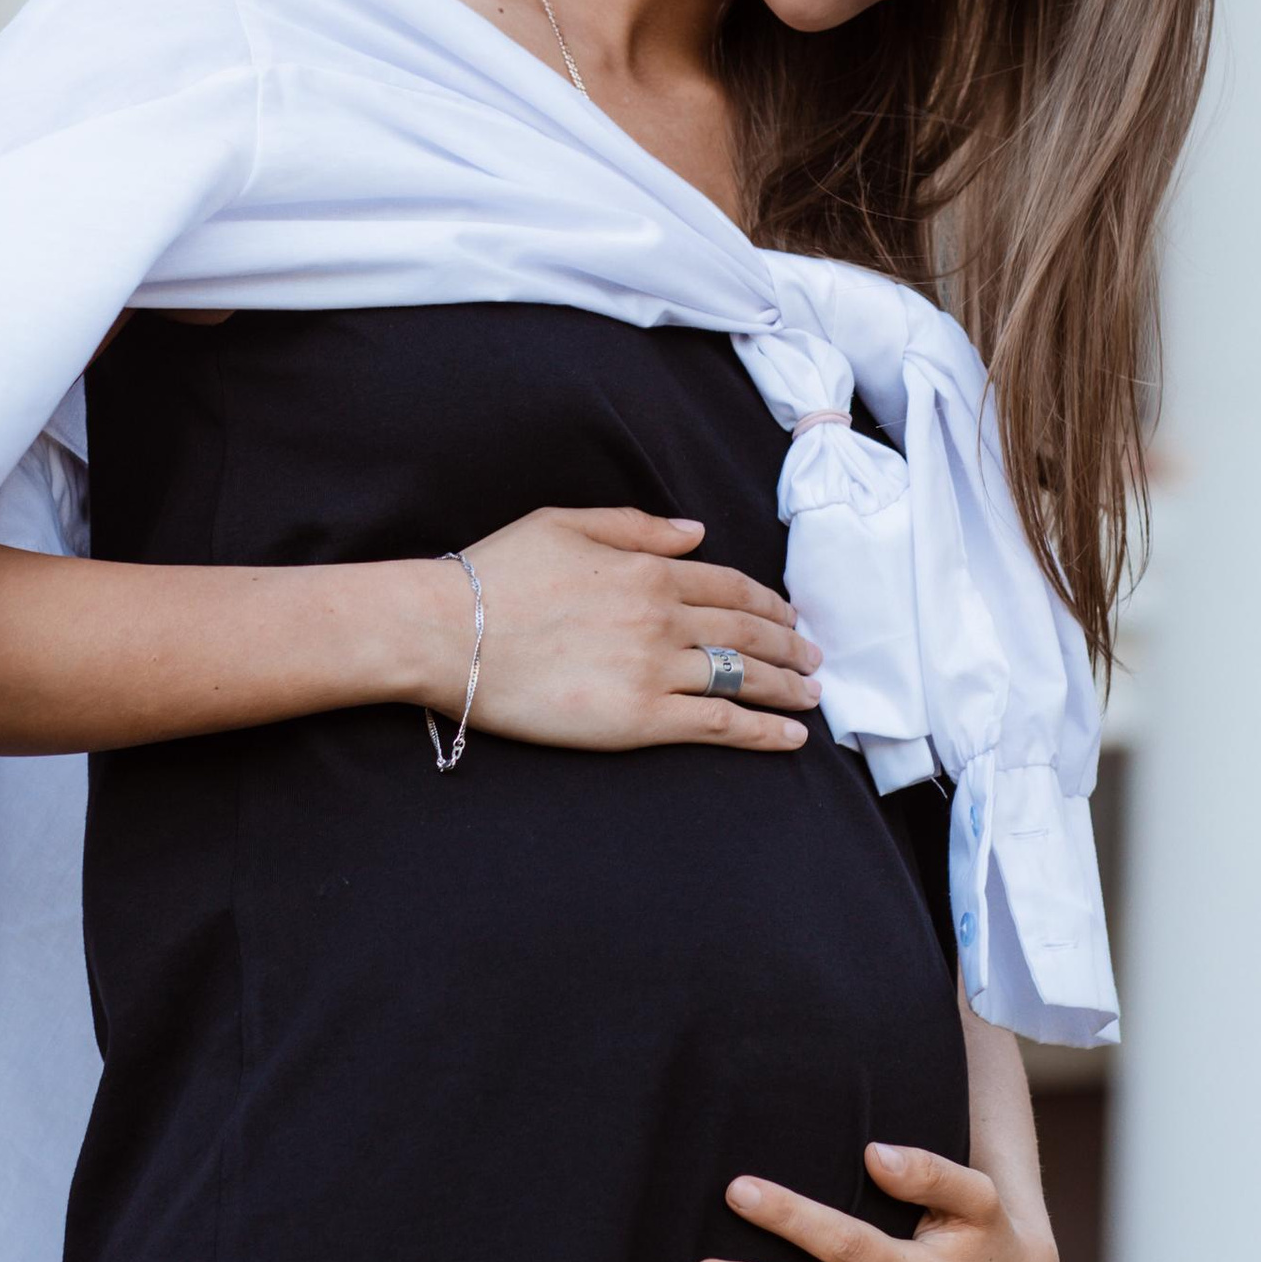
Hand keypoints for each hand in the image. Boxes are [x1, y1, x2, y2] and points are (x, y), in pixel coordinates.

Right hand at [444, 504, 820, 754]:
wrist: (446, 632)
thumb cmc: (494, 576)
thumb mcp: (564, 524)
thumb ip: (637, 527)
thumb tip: (697, 531)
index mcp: (647, 568)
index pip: (729, 584)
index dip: (767, 601)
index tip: (788, 615)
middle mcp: (662, 616)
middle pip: (746, 630)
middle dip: (789, 644)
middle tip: (814, 657)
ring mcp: (654, 668)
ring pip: (743, 677)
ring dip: (788, 687)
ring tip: (813, 695)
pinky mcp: (640, 719)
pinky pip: (720, 725)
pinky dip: (764, 732)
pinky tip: (791, 738)